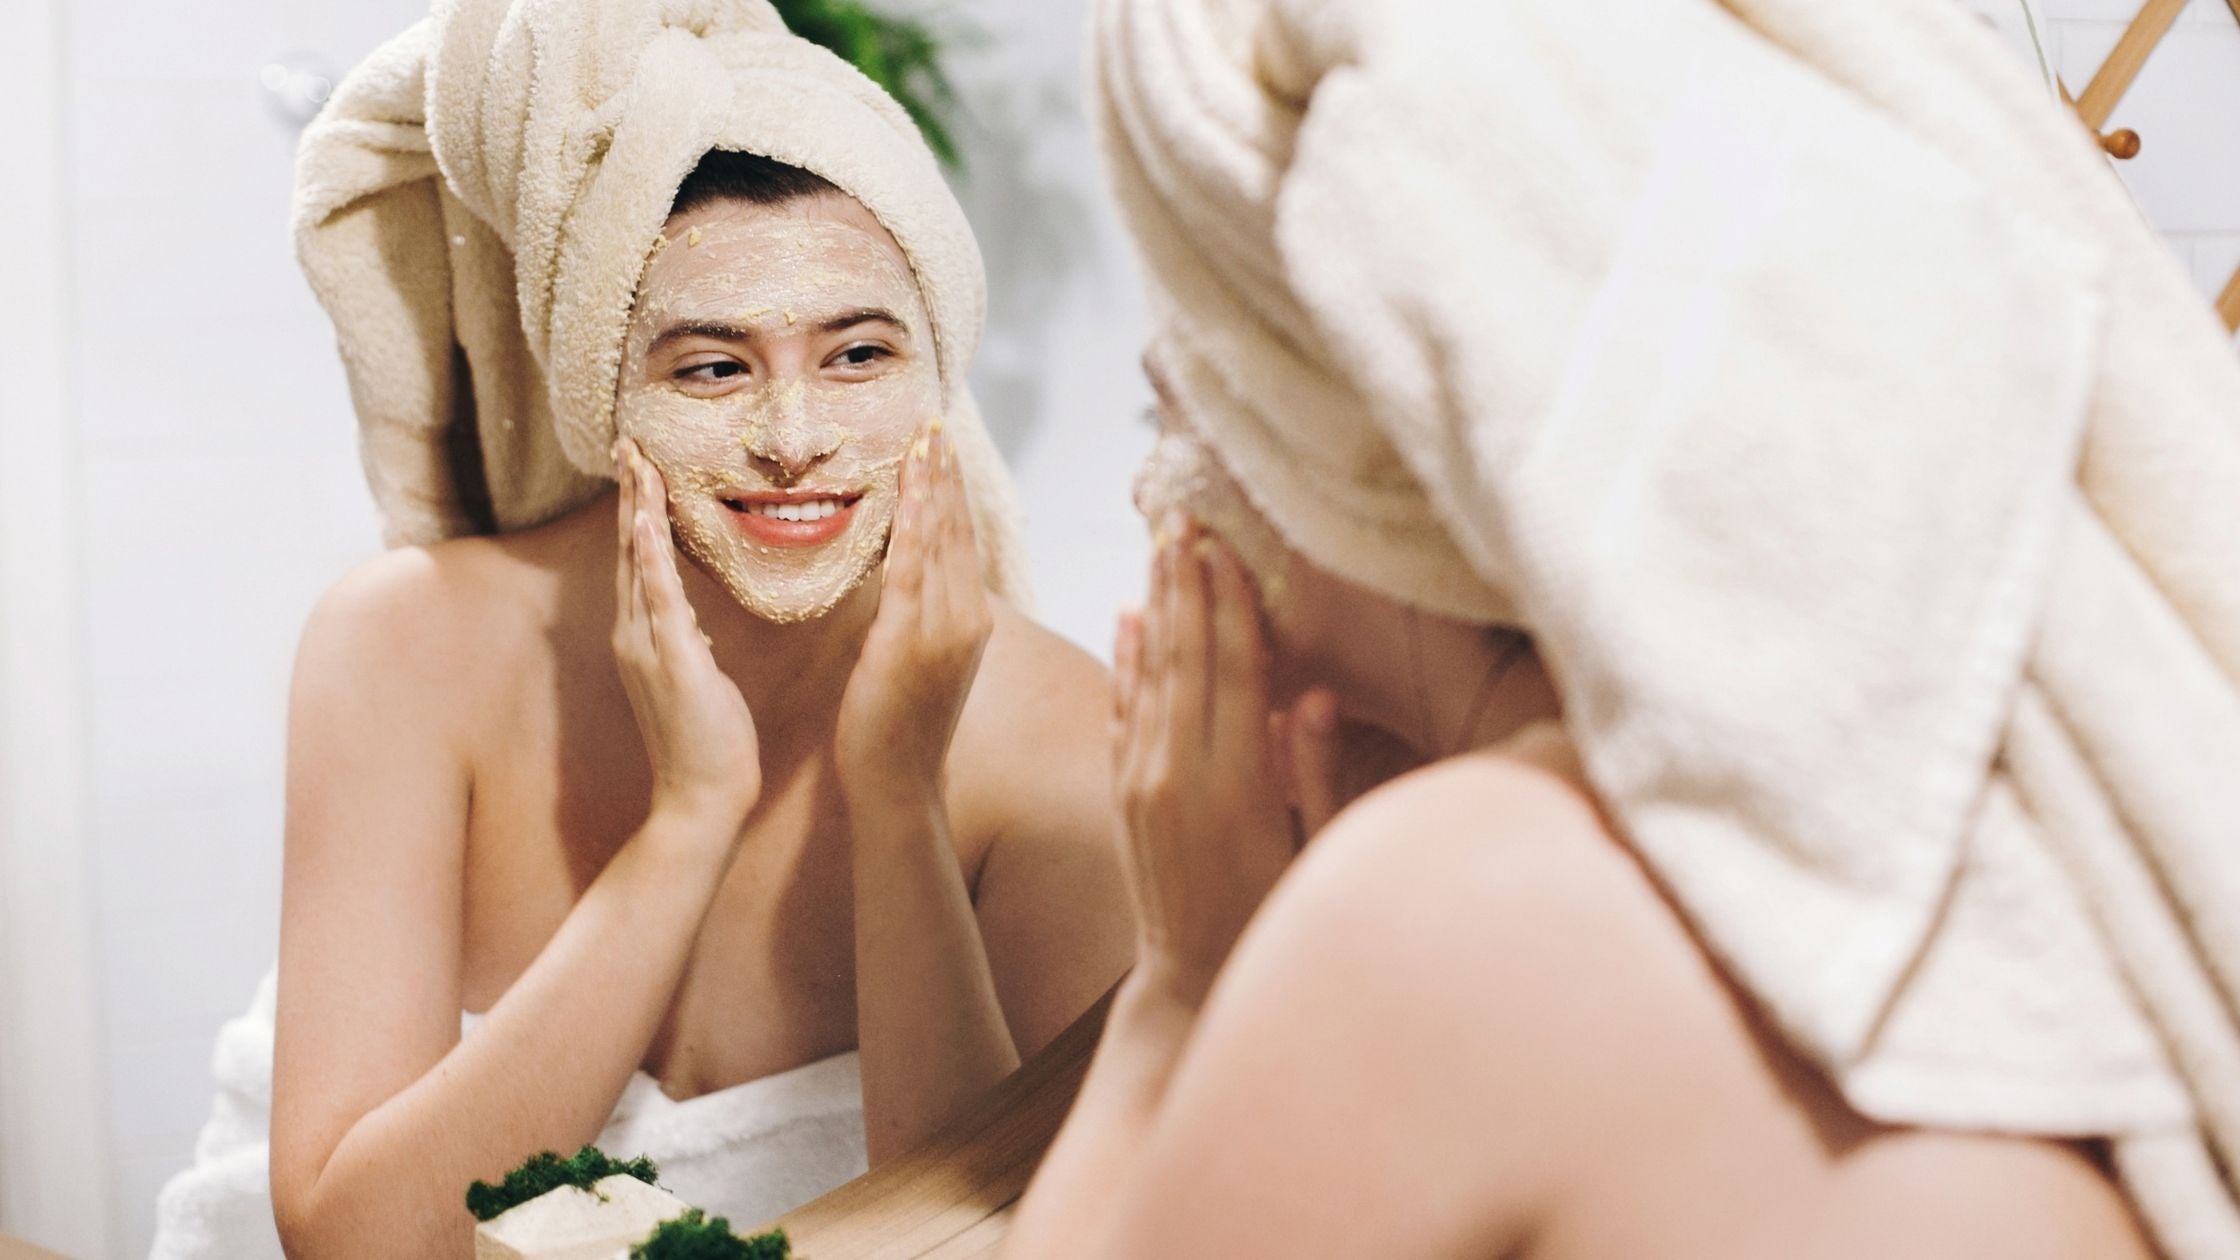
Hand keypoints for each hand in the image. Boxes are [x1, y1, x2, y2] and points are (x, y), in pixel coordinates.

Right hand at [611, 439, 762, 827]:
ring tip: (638, 462)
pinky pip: (658, 598)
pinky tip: (646, 521)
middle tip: (630, 444)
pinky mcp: (671, 660)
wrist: (701, 800)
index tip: (642, 469)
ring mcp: (648, 647)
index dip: (639, 513)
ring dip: (638, 510)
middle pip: (630, 550)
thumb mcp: (699, 682)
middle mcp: (636, 636)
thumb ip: (688, 649)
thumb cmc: (707, 746)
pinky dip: (651, 556)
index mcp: (646, 638)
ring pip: (639, 563)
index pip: (640, 561)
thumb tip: (691, 628)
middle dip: (630, 495)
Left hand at [835, 421, 992, 812]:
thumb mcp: (918, 662)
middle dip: (946, 474)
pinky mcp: (908, 639)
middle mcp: (967, 618)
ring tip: (924, 440)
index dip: (953, 492)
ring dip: (931, 485)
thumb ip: (917, 617)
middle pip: (957, 530)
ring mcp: (943, 628)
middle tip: (936, 422)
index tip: (943, 447)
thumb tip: (898, 577)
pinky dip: (912, 525)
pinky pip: (911, 569)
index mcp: (972, 621)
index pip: (962, 541)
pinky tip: (909, 490)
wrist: (898, 783)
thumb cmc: (899, 728)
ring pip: (939, 541)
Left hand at [1113, 516, 1337, 1010]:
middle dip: (1186, 585)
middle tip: (1183, 519)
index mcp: (1238, 787)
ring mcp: (1143, 785)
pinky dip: (1125, 662)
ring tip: (1160, 547)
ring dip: (1155, 607)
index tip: (1228, 548)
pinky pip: (1122, 713)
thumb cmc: (1276, 923)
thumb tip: (1318, 697)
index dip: (1232, 606)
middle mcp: (1180, 776)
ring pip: (1148, 676)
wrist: (1190, 985)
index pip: (1236, 673)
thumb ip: (1318, 779)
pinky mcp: (1124, 797)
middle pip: (1185, 659)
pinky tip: (1128, 617)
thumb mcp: (1317, 858)